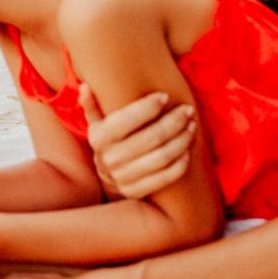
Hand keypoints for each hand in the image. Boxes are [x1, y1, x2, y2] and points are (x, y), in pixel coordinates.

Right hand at [81, 85, 195, 199]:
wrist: (108, 178)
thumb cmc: (109, 142)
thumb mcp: (97, 124)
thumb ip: (92, 106)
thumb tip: (85, 87)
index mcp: (99, 138)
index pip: (125, 120)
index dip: (147, 107)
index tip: (164, 96)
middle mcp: (108, 159)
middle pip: (150, 138)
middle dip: (173, 121)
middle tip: (187, 110)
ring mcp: (123, 177)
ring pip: (161, 157)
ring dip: (181, 140)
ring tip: (192, 126)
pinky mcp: (137, 191)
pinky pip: (165, 178)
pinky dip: (180, 164)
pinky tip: (188, 150)